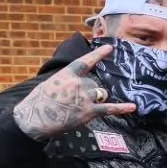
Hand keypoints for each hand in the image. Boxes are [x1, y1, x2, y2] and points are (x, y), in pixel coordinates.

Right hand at [11, 44, 135, 140]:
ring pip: (101, 94)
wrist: (34, 120)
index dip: (98, 54)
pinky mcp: (89, 112)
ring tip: (78, 108)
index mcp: (67, 74)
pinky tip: (133, 107)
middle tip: (72, 101)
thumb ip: (66, 81)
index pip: (86, 61)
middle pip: (94, 84)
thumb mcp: (50, 84)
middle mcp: (78, 83)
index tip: (110, 47)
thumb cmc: (38, 103)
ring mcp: (85, 97)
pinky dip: (122, 108)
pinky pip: (109, 109)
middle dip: (88, 92)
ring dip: (95, 99)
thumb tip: (78, 82)